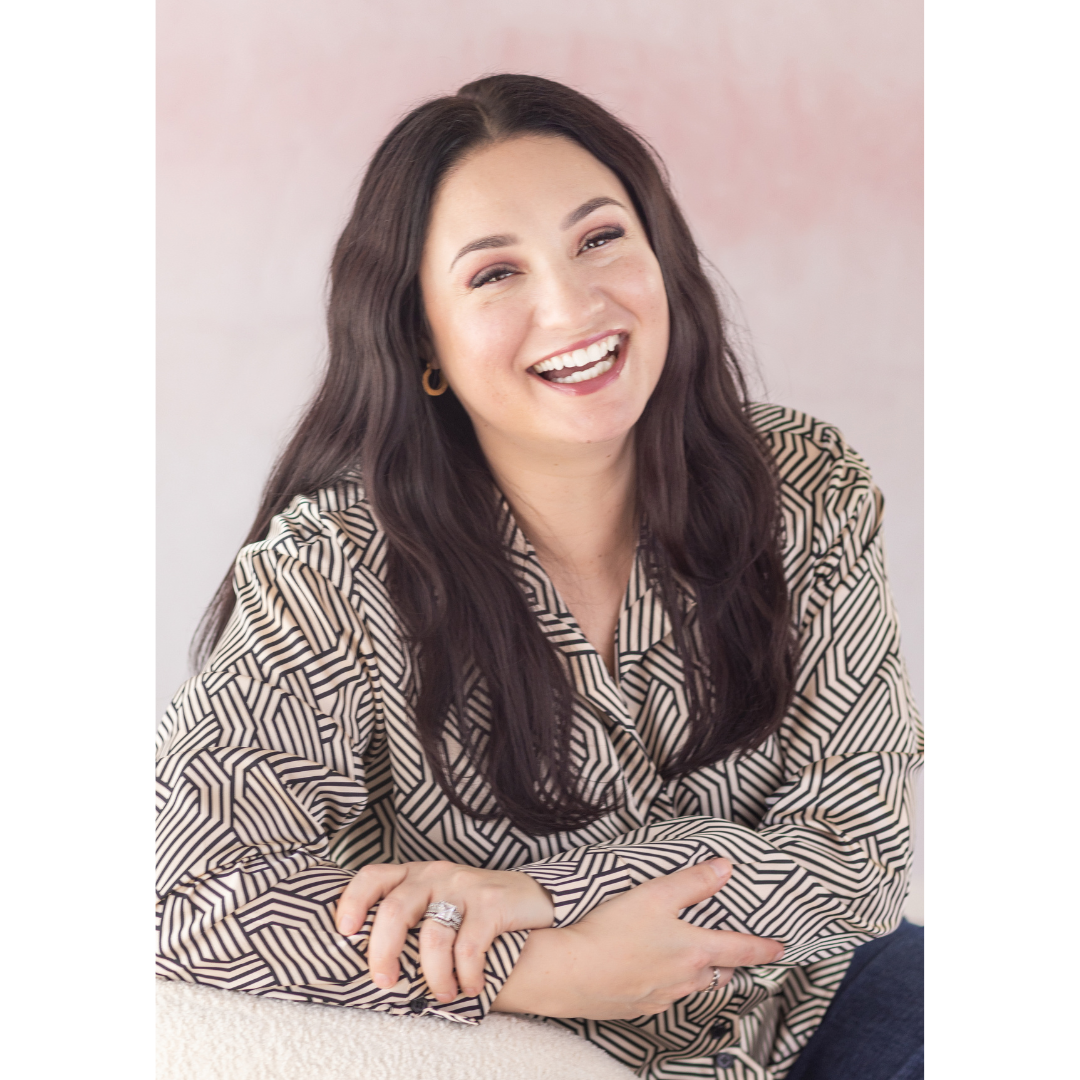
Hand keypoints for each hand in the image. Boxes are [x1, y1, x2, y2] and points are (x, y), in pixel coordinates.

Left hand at [334, 860, 554, 1001]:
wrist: (530, 898)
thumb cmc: (472, 909)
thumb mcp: (437, 902)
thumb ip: (410, 919)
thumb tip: (372, 964)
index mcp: (415, 875)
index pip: (374, 877)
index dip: (353, 901)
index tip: (344, 933)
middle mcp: (435, 875)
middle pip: (395, 910)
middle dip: (383, 952)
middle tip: (385, 982)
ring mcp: (464, 887)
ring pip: (433, 936)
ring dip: (434, 976)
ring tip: (443, 994)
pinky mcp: (491, 903)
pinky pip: (469, 947)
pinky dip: (466, 975)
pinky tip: (471, 986)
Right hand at [491, 858, 783, 1019]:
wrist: (569, 972)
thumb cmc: (610, 932)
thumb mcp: (655, 895)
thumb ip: (692, 881)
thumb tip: (724, 868)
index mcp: (694, 951)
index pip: (742, 950)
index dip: (764, 947)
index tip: (780, 948)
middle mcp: (684, 979)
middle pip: (719, 974)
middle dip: (730, 965)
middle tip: (736, 956)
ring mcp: (660, 997)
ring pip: (691, 987)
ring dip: (699, 976)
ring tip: (694, 963)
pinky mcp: (636, 1006)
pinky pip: (663, 997)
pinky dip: (667, 985)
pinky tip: (652, 973)